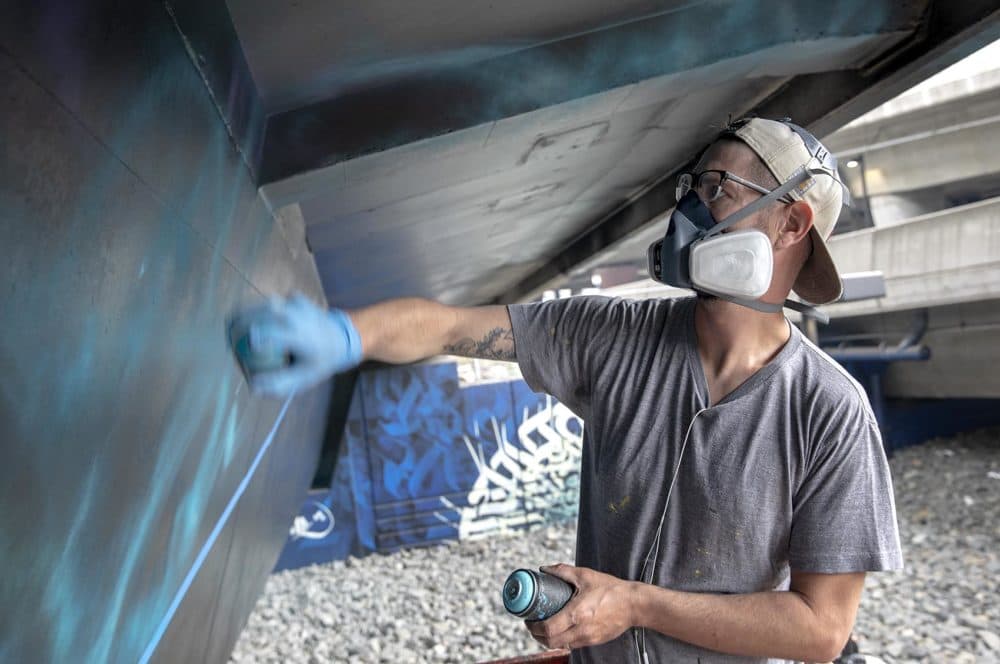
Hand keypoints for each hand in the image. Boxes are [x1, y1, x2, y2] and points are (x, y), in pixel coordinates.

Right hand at [231, 293, 362, 396]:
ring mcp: (295, 303)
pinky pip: (272, 303)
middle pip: (256, 315)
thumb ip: (278, 384)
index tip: (235, 351)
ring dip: (247, 315)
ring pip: (261, 305)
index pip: (263, 334)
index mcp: (296, 335)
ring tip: (235, 329)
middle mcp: (295, 316)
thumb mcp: (304, 378)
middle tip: (228, 338)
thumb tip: (253, 386)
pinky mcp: (295, 297)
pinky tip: (259, 320)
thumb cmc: (320, 361)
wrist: (342, 338)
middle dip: (238, 325)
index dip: (243, 339)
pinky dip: (263, 310)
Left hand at [525, 564, 634, 651]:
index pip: (548, 629)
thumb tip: (545, 569)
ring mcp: (588, 638)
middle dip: (538, 636)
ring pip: (561, 646)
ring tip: (545, 628)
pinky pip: (573, 645)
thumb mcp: (585, 575)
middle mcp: (581, 629)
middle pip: (551, 642)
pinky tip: (561, 630)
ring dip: (549, 640)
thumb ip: (563, 571)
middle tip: (533, 626)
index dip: (534, 627)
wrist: (633, 604)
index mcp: (577, 614)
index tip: (528, 621)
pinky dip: (563, 640)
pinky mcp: (595, 641)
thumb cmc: (611, 589)